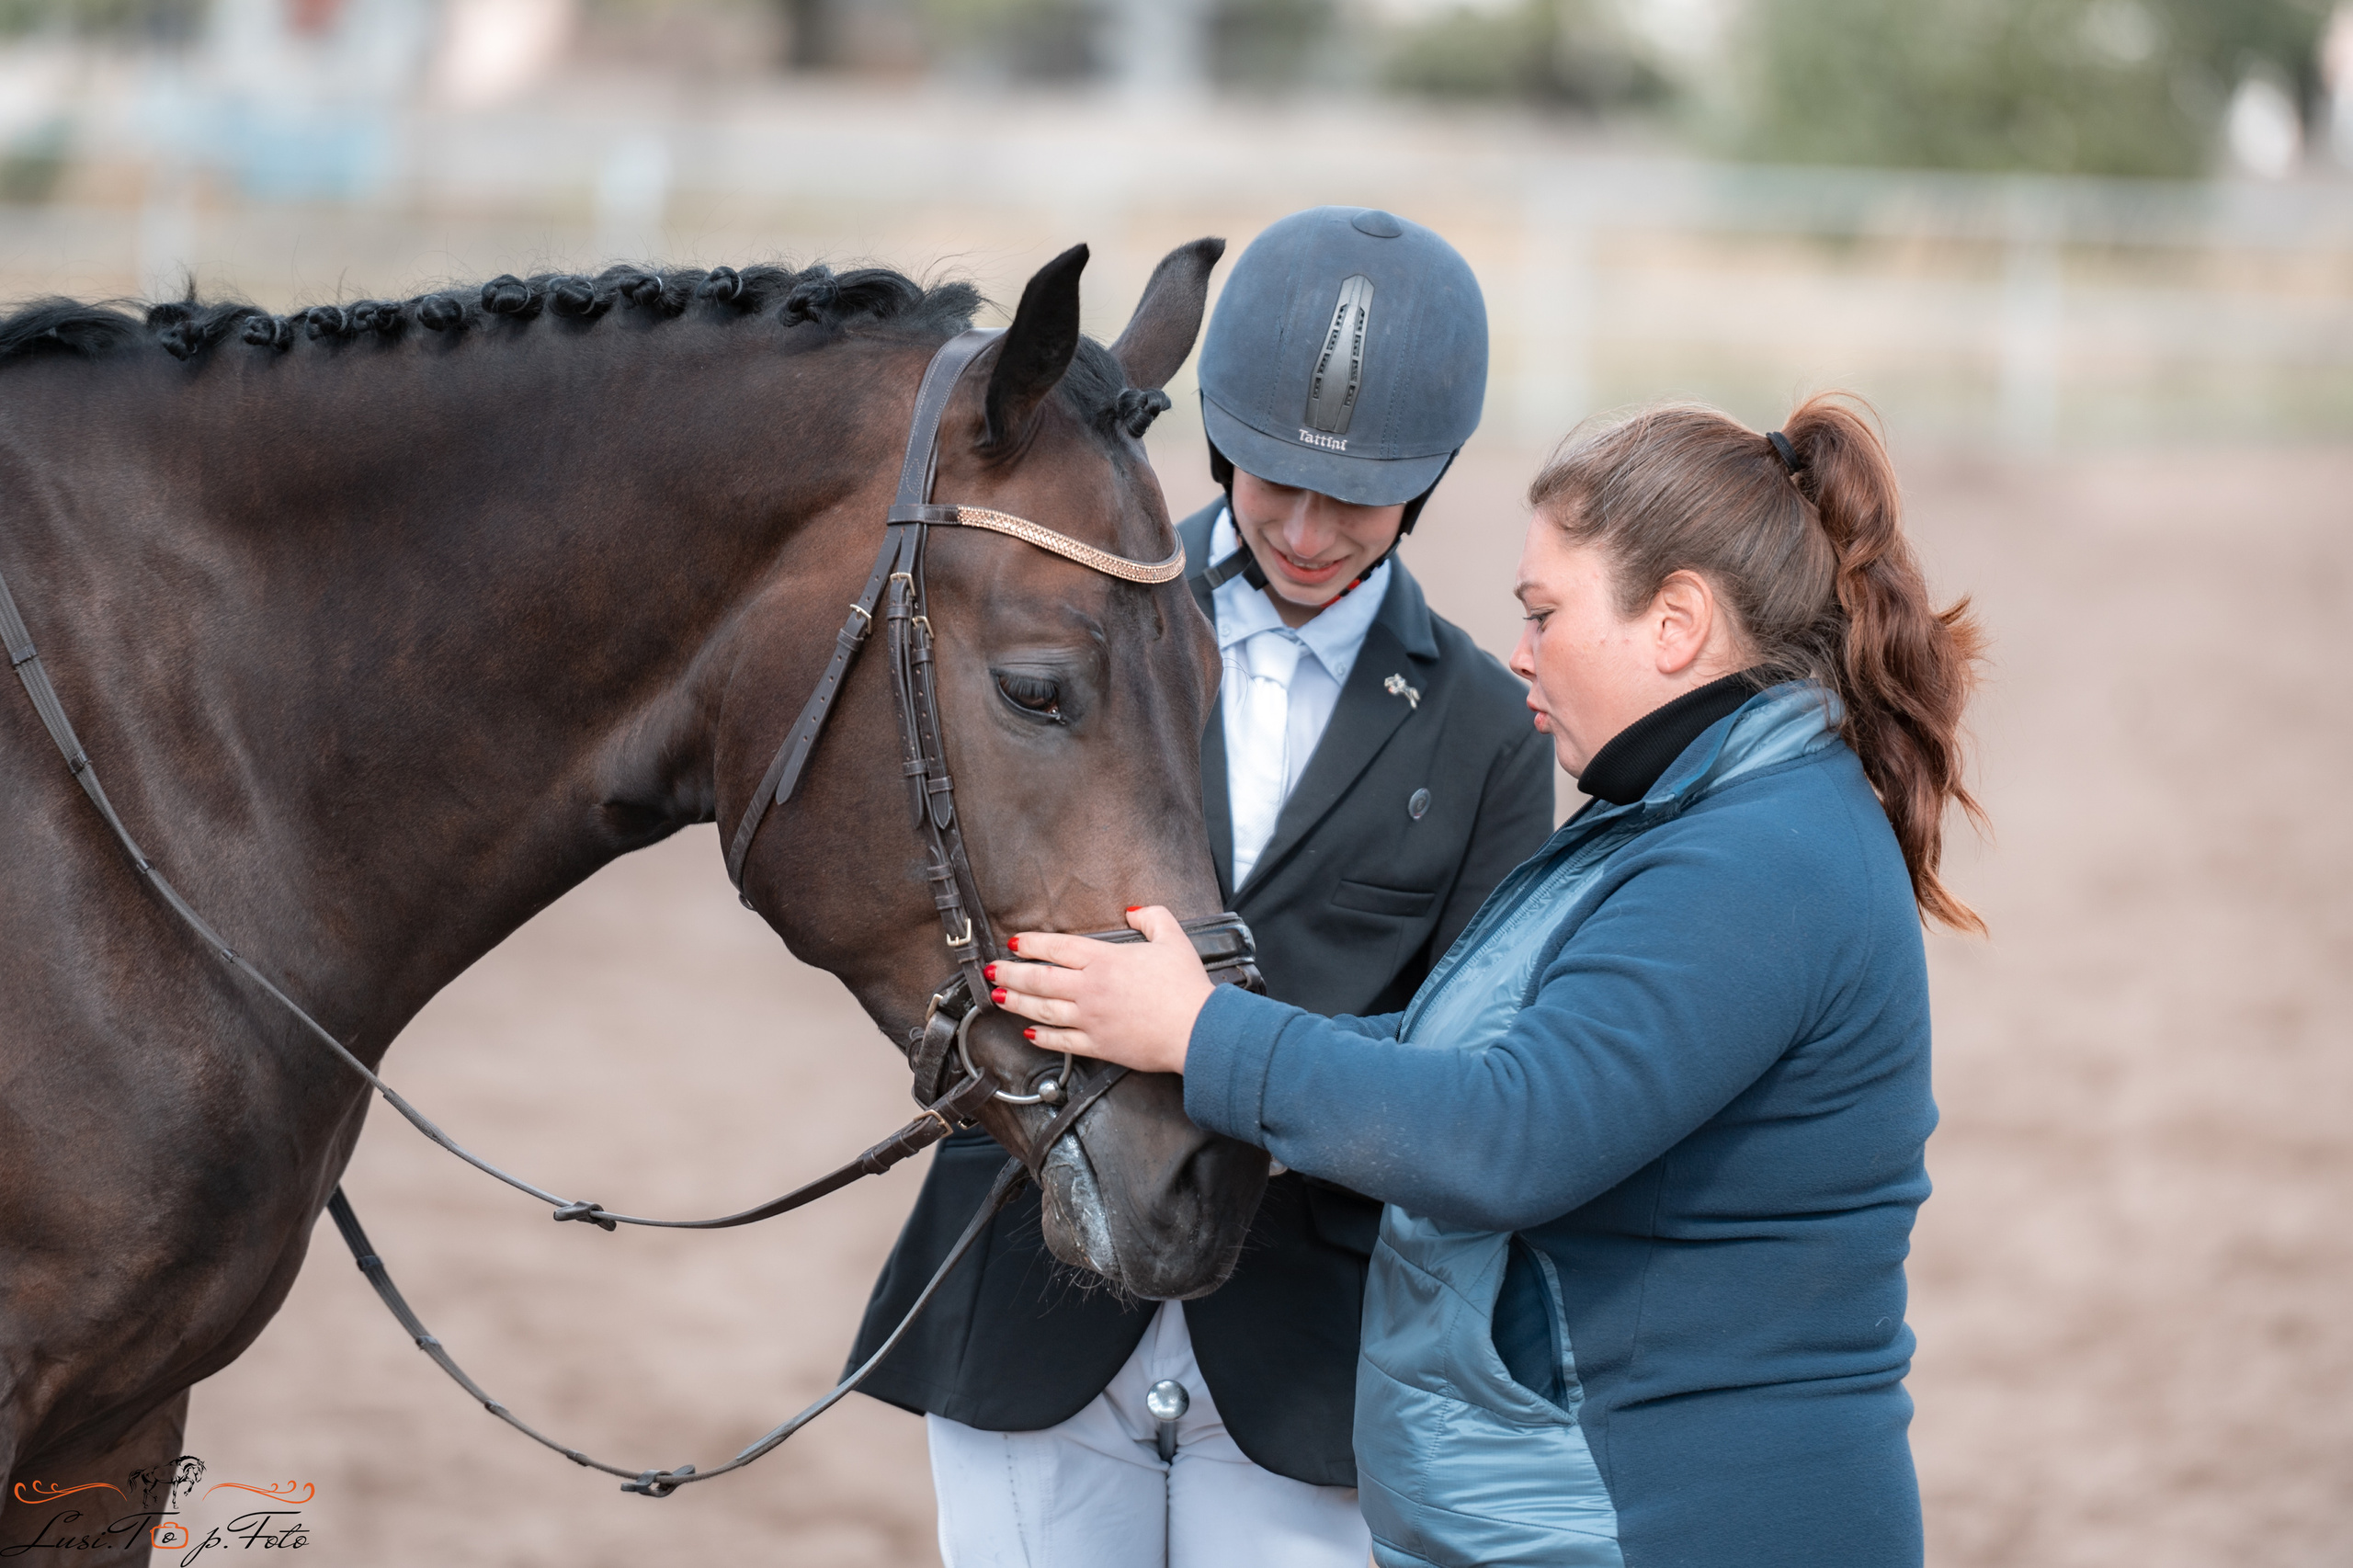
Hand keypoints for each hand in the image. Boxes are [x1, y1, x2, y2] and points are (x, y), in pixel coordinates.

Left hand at [986, 906, 1215, 1075]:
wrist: (1196, 1029)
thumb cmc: (1186, 988)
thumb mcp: (1173, 938)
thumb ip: (1152, 917)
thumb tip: (1133, 910)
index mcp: (1105, 960)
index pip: (1057, 948)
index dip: (1031, 944)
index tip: (1014, 943)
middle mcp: (1091, 988)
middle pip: (1040, 979)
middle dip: (1011, 974)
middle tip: (992, 971)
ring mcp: (1091, 1019)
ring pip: (1042, 1009)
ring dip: (1017, 1002)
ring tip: (999, 998)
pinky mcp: (1098, 1045)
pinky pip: (1061, 1041)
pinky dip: (1042, 1037)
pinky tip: (1030, 1033)